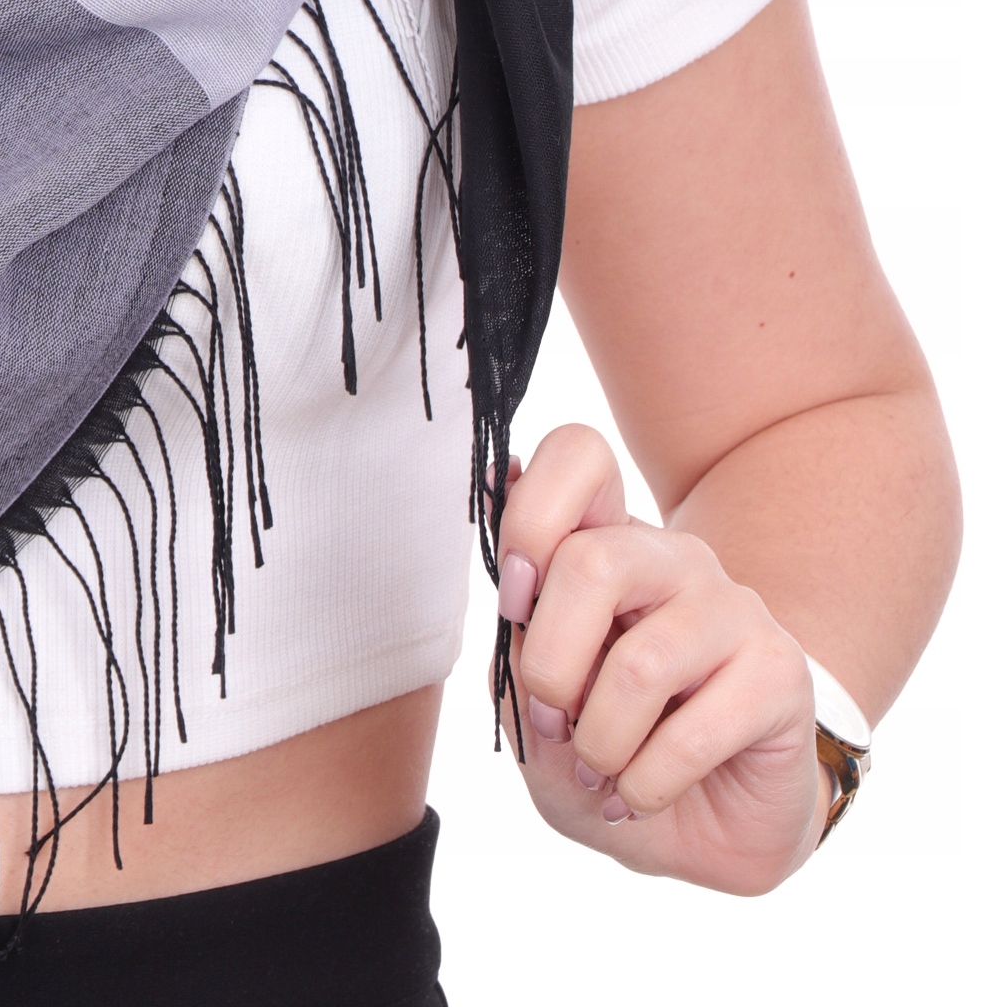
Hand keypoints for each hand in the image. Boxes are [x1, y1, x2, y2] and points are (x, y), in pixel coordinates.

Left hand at [495, 424, 825, 893]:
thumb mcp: (534, 702)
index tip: (513, 599)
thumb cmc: (605, 749)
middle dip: (549, 666)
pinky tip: (636, 797)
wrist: (701, 831)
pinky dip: (644, 782)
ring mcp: (733, 609)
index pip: (579, 453)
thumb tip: (503, 536)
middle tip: (551, 722)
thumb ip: (516, 636)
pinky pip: (693, 732)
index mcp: (607, 540)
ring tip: (597, 771)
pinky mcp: (781, 675)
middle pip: (591, 562)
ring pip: (639, 663)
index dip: (531, 516)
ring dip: (598, 741)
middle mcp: (673, 558)